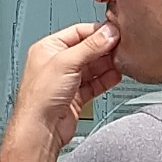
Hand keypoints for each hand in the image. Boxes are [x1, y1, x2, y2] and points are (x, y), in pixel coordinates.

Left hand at [8, 21, 121, 154]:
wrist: (41, 129)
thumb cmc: (40, 97)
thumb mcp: (66, 62)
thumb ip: (90, 46)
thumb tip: (108, 33)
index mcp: (48, 48)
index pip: (78, 32)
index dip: (97, 32)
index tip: (115, 32)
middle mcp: (57, 63)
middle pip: (87, 49)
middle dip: (105, 49)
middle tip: (121, 47)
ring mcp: (67, 80)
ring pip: (93, 67)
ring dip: (107, 64)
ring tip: (121, 61)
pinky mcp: (76, 96)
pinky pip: (95, 83)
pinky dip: (106, 80)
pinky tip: (116, 76)